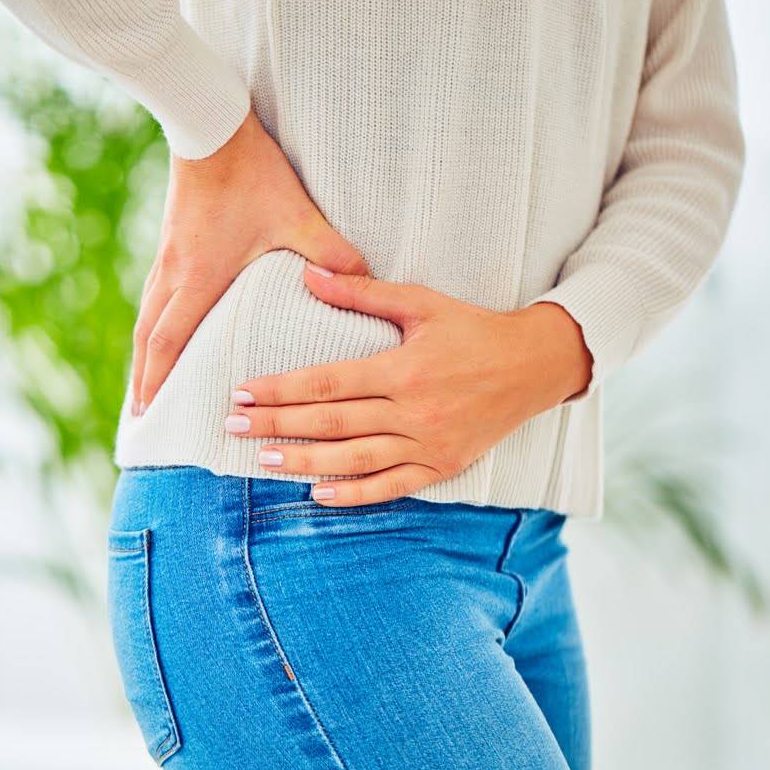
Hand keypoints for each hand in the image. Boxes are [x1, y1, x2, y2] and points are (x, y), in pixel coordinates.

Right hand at [131, 109, 367, 414]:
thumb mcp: (297, 216)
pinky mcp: (169, 242)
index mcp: (200, 277)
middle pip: (147, 339)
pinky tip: (161, 332)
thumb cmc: (251, 172)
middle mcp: (175, 274)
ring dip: (144, 354)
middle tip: (139, 415)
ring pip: (146, 317)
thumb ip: (332, 255)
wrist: (209, 125)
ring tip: (144, 384)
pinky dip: (152, 325)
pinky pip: (153, 297)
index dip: (159, 381)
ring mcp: (167, 258)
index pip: (170, 342)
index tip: (150, 415)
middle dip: (143, 380)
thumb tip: (367, 285)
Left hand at [225, 263, 593, 505]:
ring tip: (263, 462)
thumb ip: (363, 292)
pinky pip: (393, 486)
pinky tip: (319, 494)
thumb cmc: (474, 329)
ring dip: (307, 462)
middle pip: (333, 422)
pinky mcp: (443, 466)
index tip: (245, 392)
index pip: (329, 382)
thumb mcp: (422, 302)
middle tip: (234, 427)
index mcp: (405, 368)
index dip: (283, 389)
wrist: (536, 366)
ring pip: (356, 459)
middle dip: (279, 425)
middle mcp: (414, 410)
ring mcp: (429, 443)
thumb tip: (309, 274)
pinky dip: (355, 494)